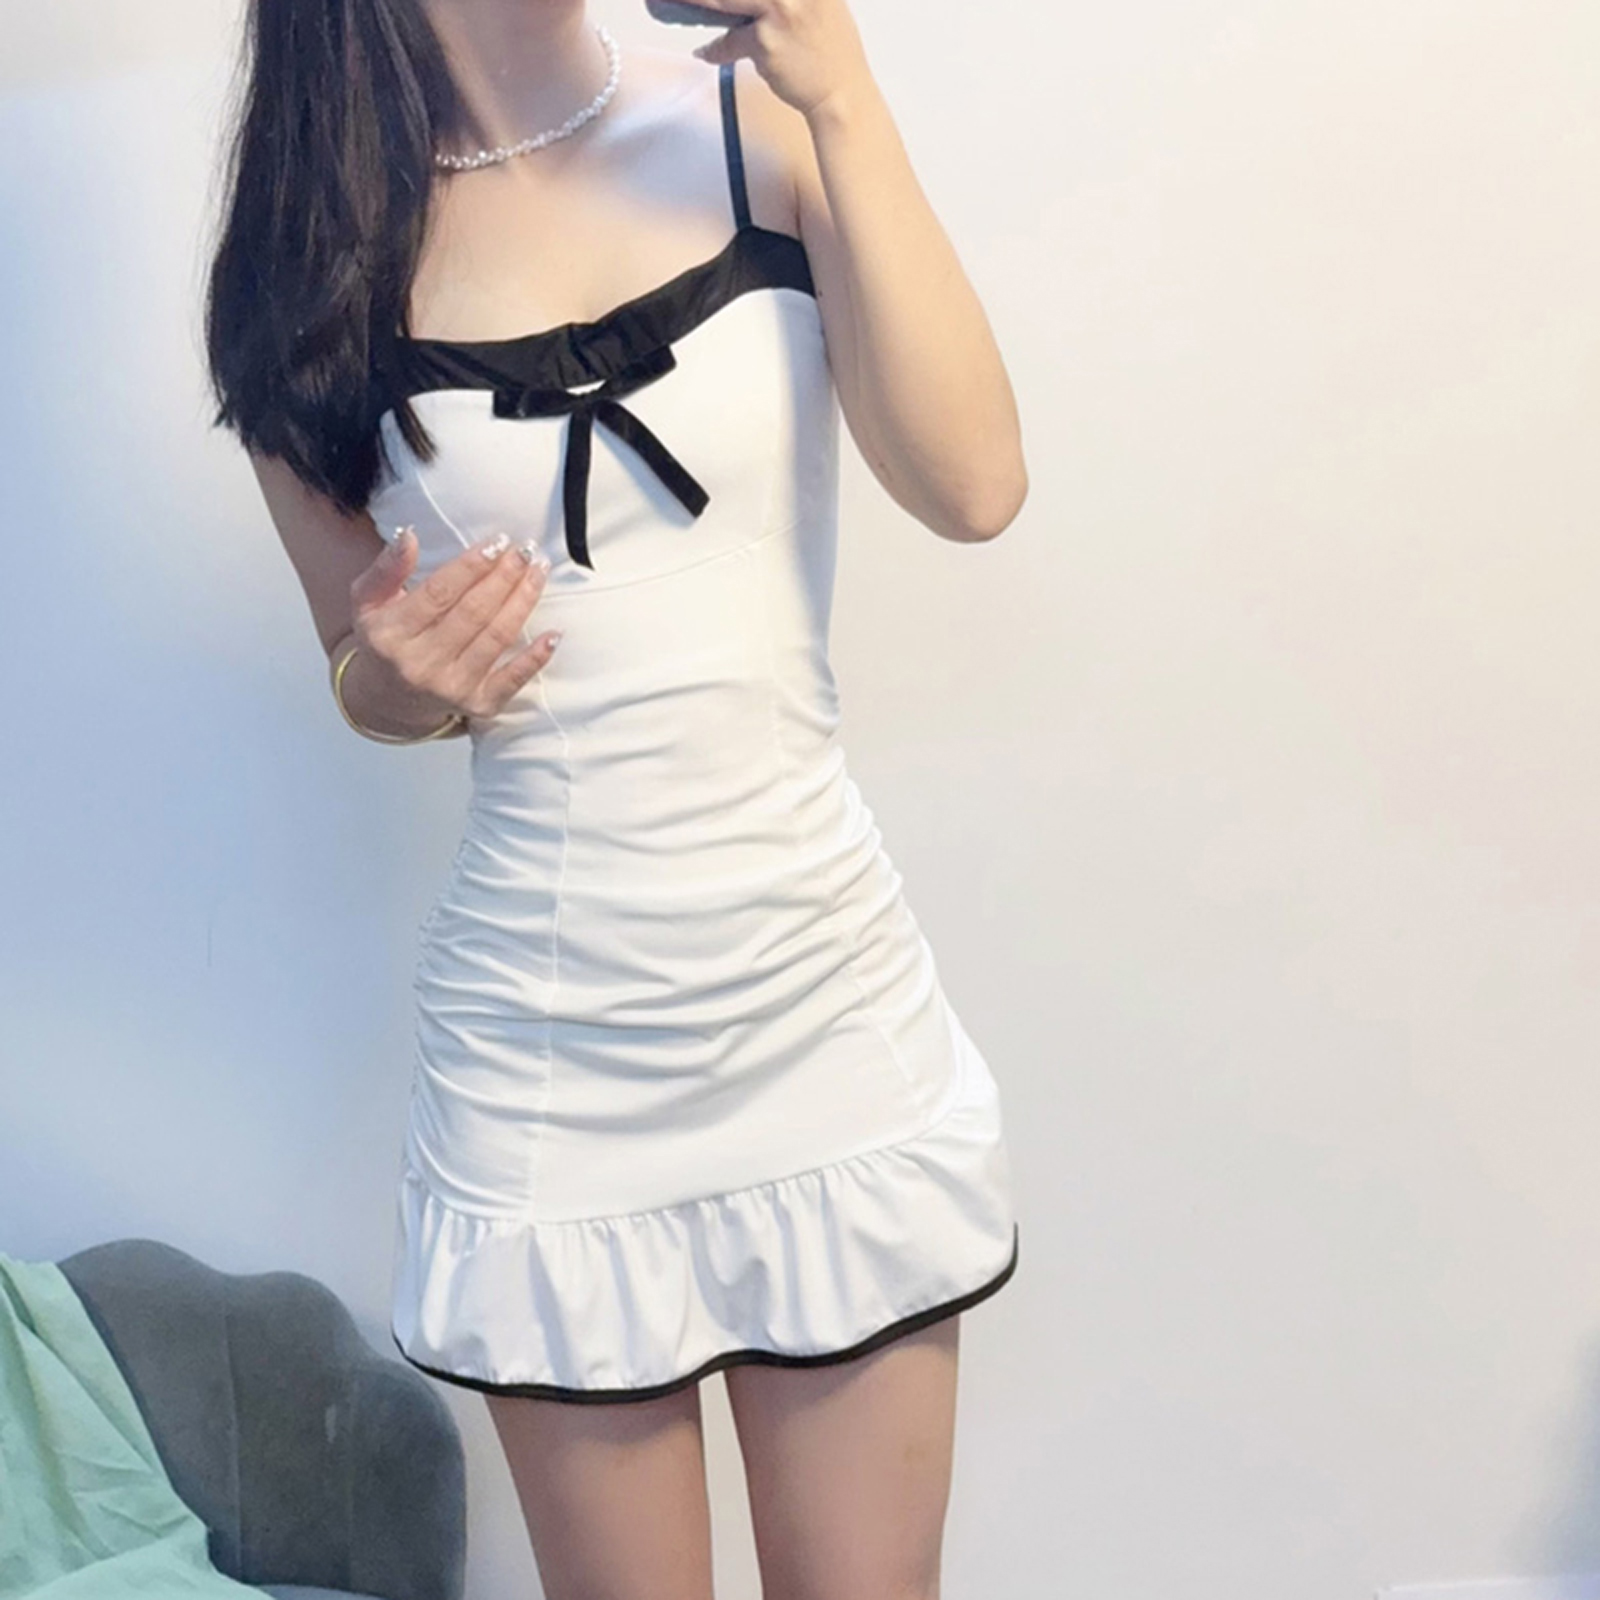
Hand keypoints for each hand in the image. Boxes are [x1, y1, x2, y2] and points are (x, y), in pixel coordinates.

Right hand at [347, 530, 560, 720]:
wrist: (388, 699)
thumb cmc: (385, 639)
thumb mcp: (369, 603)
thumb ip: (386, 568)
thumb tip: (407, 535)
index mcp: (391, 635)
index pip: (439, 593)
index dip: (471, 566)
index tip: (497, 541)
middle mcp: (420, 664)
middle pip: (473, 613)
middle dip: (504, 577)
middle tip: (526, 550)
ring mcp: (452, 688)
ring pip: (496, 638)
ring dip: (523, 602)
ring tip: (538, 571)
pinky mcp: (478, 705)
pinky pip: (513, 680)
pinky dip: (536, 658)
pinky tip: (553, 634)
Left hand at [688, 0, 873, 121]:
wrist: (841, 91)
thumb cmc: (827, 49)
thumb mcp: (817, 2)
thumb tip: (739, 3)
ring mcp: (779, 10)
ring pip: (724, 1)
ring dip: (695, 3)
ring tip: (669, 2)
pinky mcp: (765, 41)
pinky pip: (729, 42)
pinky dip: (715, 50)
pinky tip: (705, 52)